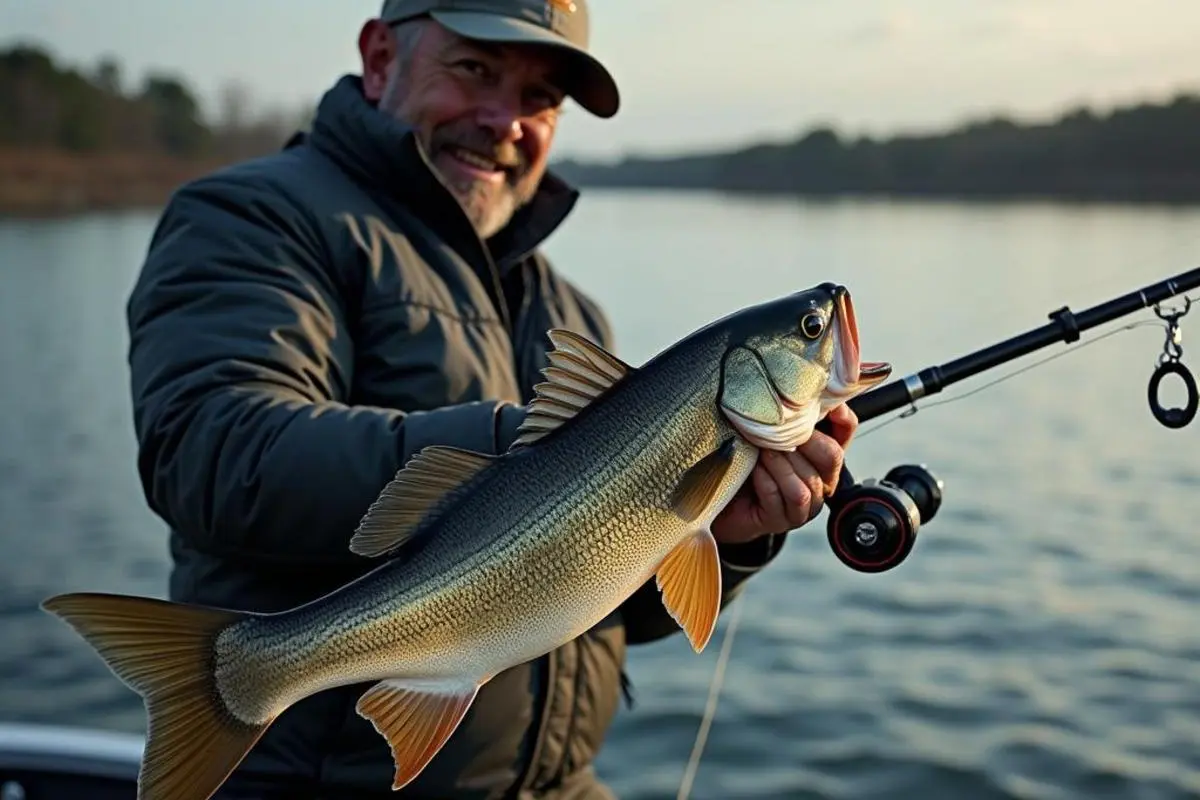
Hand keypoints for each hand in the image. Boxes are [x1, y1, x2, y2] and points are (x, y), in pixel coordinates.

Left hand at [711, 403, 857, 544]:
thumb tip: (795, 386)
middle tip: (778, 431)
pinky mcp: (783, 520)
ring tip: (760, 451)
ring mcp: (803, 505)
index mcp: (819, 454)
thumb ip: (782, 413)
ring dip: (782, 462)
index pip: (846, 428)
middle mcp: (819, 481)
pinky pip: (786, 498)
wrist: (716, 497)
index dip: (838, 413)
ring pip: (808, 482)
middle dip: (805, 440)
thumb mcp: (762, 431)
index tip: (816, 400)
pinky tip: (754, 471)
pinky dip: (769, 480)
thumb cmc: (741, 460)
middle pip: (831, 456)